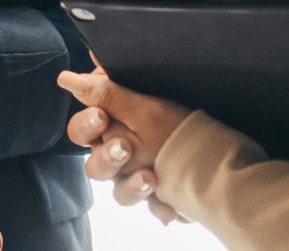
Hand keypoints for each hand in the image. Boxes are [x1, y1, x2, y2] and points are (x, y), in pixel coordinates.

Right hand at [60, 66, 190, 220]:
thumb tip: (67, 78)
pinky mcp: (157, 198)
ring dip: (134, 187)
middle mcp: (119, 155)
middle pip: (95, 166)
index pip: (80, 130)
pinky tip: (172, 208)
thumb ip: (105, 94)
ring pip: (120, 192)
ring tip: (152, 179)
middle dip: (109, 159)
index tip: (102, 116)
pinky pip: (152, 209)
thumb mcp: (145, 110)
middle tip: (126, 148)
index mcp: (111, 129)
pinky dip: (162, 208)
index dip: (86, 125)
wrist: (221, 159)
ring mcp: (136, 177)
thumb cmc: (178, 127)